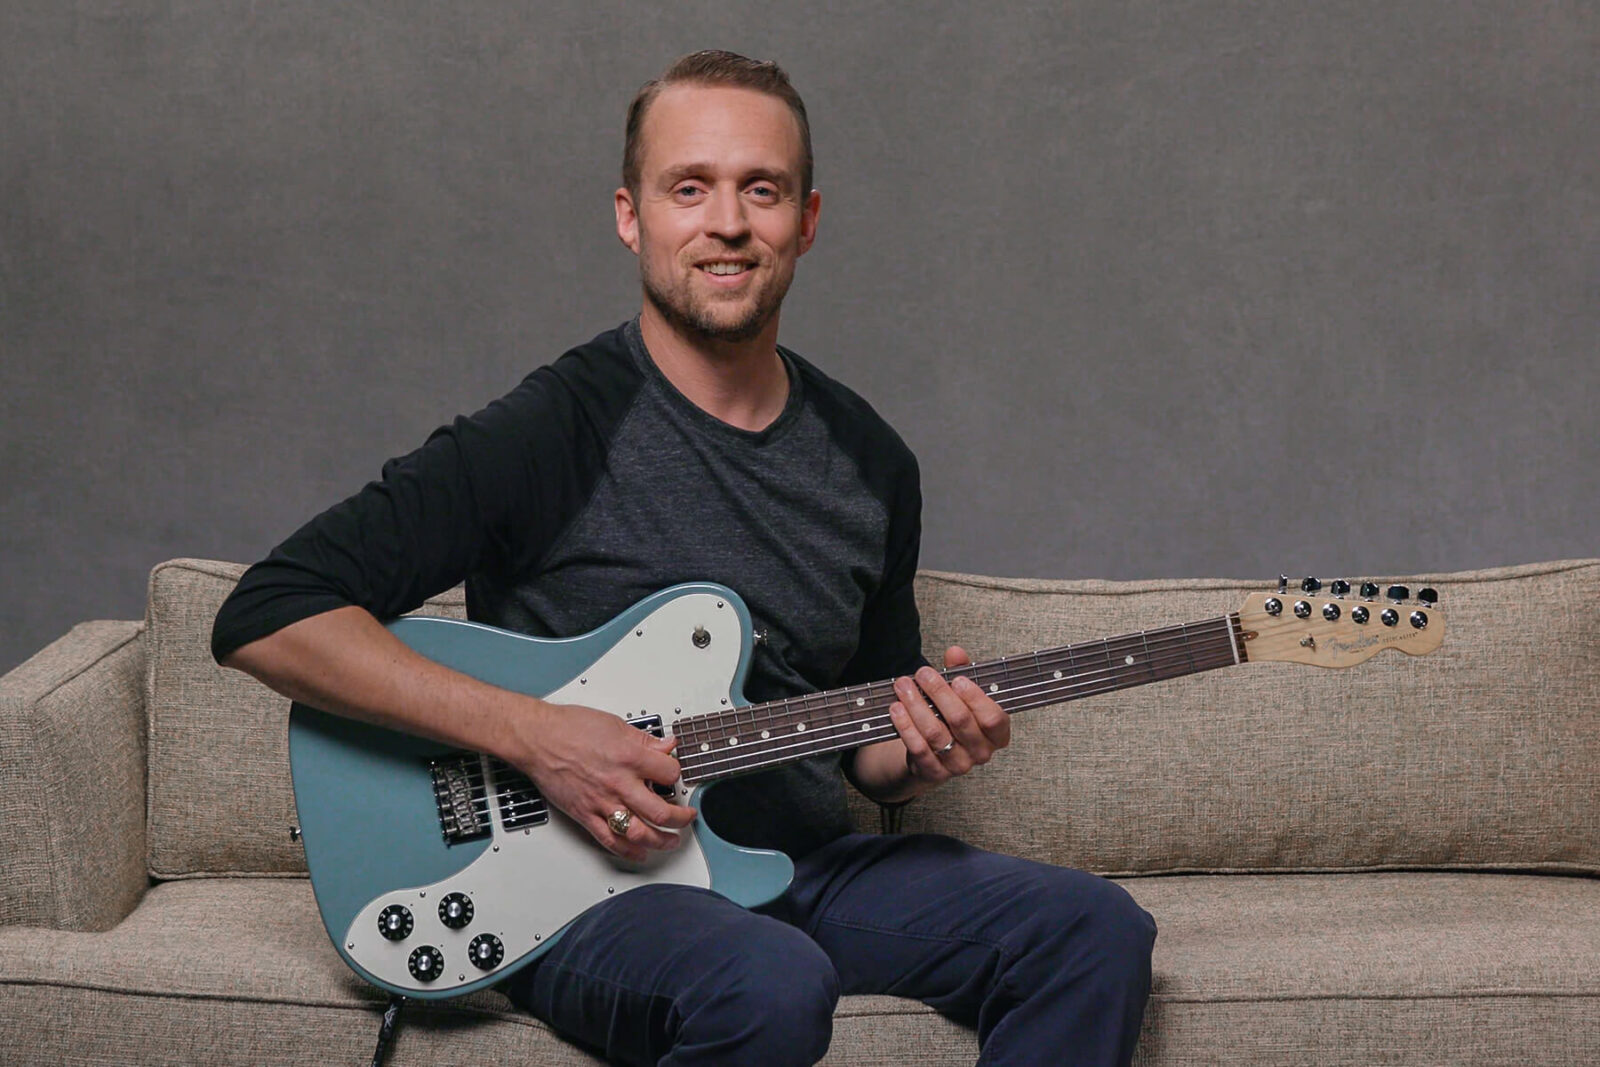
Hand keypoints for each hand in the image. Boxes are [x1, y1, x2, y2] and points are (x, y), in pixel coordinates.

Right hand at [510, 702, 697, 862]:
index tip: (675, 775)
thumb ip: (645, 740)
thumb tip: (666, 745)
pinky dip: (629, 851)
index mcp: (629, 757)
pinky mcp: (585, 816)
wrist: (537, 739)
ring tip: (671, 840)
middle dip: (681, 818)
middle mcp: (618, 784)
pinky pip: (610, 841)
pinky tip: (640, 852)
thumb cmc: (569, 728)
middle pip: (661, 812)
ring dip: (661, 841)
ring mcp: (602, 803)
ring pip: (639, 833)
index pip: (670, 773)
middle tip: (687, 816)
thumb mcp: (615, 724)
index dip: (677, 774)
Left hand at [887, 647, 1010, 787]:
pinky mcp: (934, 772)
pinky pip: (918, 748)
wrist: (936, 754)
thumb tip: (955, 653)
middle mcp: (981, 752)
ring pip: (935, 733)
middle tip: (923, 674)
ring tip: (903, 686)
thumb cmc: (955, 717)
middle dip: (939, 692)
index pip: (993, 718)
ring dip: (916, 705)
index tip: (958, 679)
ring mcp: (958, 765)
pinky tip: (896, 709)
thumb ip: (962, 671)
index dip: (976, 698)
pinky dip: (905, 726)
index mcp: (997, 734)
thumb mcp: (964, 694)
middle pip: (960, 720)